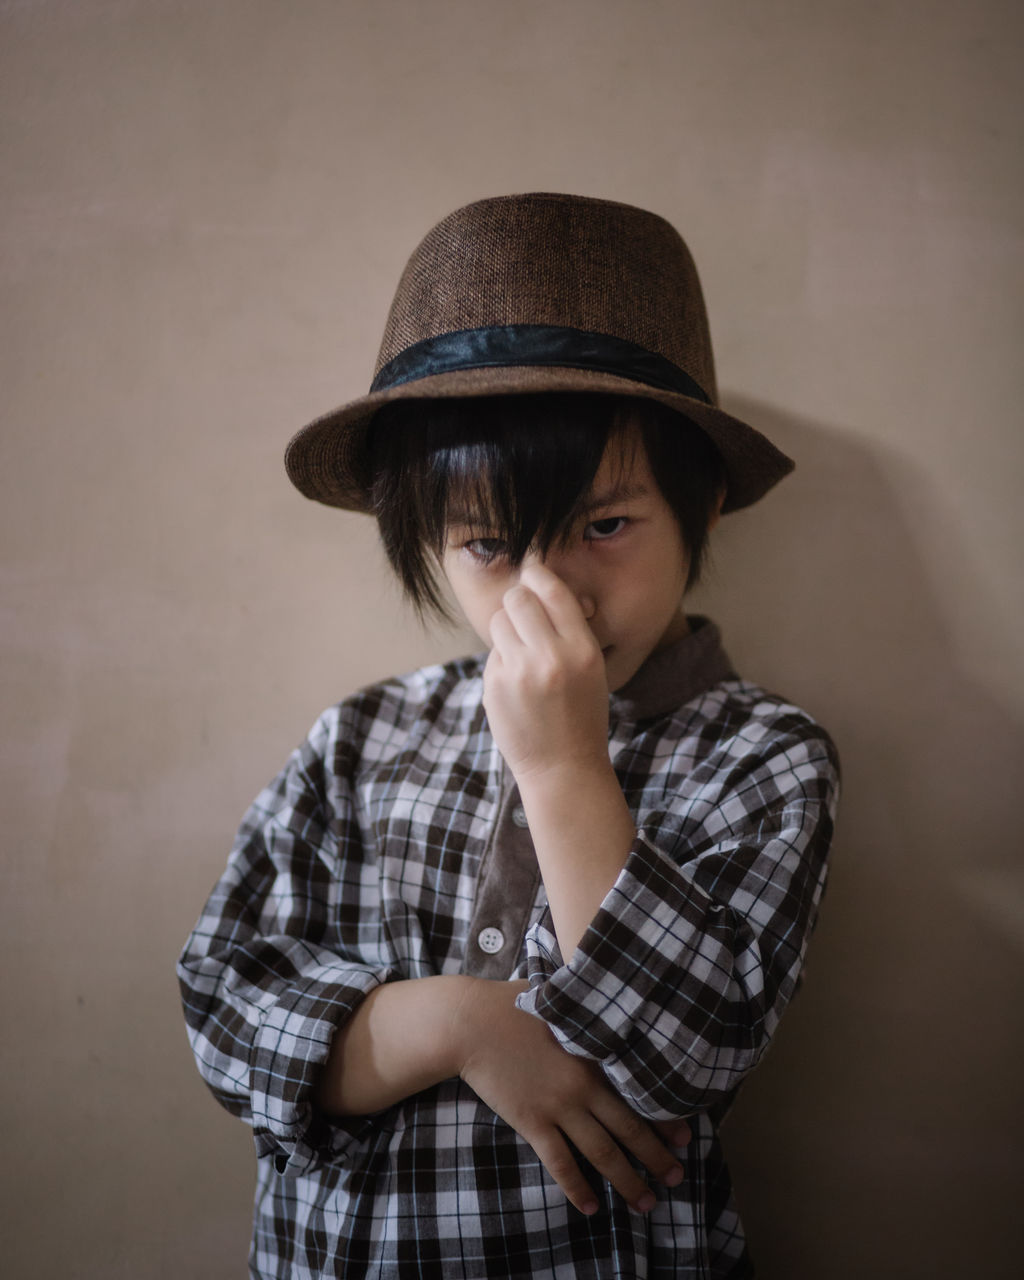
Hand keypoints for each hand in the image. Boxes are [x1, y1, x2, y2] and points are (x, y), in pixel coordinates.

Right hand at [453, 978, 688, 1214]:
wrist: (471, 1023)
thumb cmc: (514, 1004)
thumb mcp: (562, 1002)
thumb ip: (588, 1014)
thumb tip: (608, 1006)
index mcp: (595, 1054)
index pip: (639, 1092)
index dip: (664, 1118)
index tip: (686, 1138)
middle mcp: (584, 1086)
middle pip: (629, 1130)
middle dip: (656, 1158)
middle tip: (677, 1179)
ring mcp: (558, 1107)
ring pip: (602, 1153)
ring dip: (627, 1181)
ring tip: (646, 1203)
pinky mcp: (532, 1122)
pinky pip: (560, 1163)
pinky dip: (577, 1188)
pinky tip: (590, 1207)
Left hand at [483, 563, 608, 783]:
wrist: (563, 767)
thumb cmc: (580, 713)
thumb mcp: (591, 668)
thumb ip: (568, 629)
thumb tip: (537, 585)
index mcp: (583, 650)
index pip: (553, 591)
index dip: (538, 574)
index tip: (531, 571)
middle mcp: (551, 657)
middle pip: (518, 598)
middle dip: (517, 600)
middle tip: (522, 614)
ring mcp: (519, 673)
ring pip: (499, 621)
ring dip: (506, 629)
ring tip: (521, 652)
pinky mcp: (495, 687)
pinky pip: (493, 653)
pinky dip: (501, 660)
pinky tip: (516, 684)